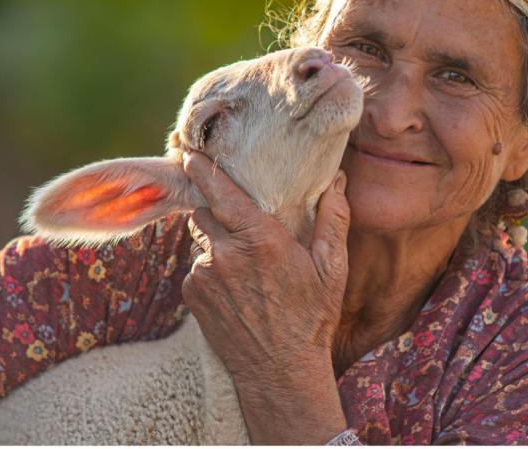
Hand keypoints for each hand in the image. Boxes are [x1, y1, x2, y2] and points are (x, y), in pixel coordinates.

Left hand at [180, 150, 349, 443]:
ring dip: (217, 243)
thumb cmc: (311, 319)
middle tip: (239, 223)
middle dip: (217, 211)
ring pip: (201, 241)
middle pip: (205, 213)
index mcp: (261, 240)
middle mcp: (226, 254)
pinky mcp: (193, 295)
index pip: (222, 193)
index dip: (204, 170)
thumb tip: (336, 181)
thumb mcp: (331, 269)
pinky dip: (211, 270)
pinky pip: (196, 269)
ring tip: (243, 266)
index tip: (191, 154)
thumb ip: (333, 219)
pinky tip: (235, 290)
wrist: (279, 372)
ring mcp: (205, 275)